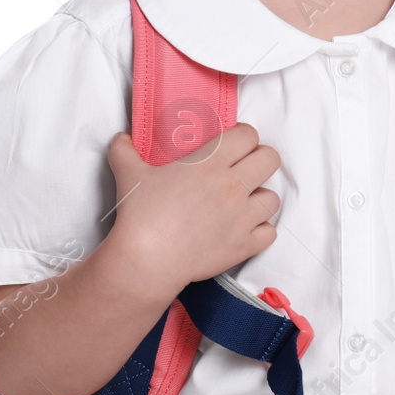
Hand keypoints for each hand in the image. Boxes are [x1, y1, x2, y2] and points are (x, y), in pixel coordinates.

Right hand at [99, 122, 280, 296]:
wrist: (147, 259)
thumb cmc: (141, 214)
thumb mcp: (129, 174)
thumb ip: (125, 150)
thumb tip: (121, 138)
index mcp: (210, 162)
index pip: (248, 135)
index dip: (243, 136)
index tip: (233, 144)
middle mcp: (233, 185)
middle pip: (270, 159)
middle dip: (259, 160)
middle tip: (242, 168)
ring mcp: (242, 217)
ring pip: (273, 197)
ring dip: (260, 197)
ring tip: (244, 201)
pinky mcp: (244, 245)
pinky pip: (270, 232)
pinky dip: (261, 230)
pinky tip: (244, 229)